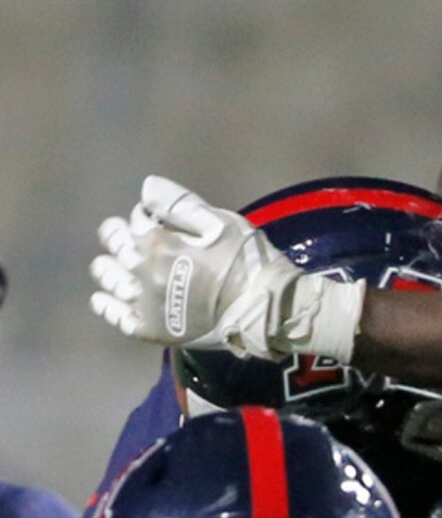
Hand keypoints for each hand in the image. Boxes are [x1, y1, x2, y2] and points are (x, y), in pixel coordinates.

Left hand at [90, 176, 364, 361]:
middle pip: (115, 248)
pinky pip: (118, 318)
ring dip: (109, 268)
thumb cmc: (244, 260)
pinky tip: (103, 298)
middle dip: (120, 237)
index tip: (155, 219)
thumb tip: (146, 187)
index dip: (143, 216)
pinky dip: (107, 306)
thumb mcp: (218, 222)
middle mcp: (142, 275)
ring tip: (115, 265)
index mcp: (158, 245)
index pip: (134, 221)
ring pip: (110, 280)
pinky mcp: (151, 330)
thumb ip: (178, 203)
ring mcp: (145, 305)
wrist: (263, 309)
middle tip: (132, 238)